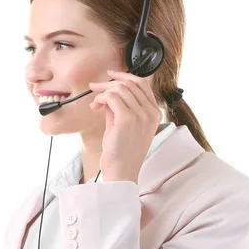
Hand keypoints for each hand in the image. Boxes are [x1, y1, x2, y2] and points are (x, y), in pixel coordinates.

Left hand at [89, 69, 162, 183]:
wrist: (121, 172)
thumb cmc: (122, 152)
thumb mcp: (124, 125)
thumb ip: (120, 107)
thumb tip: (108, 93)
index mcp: (154, 113)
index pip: (142, 84)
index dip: (125, 76)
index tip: (110, 76)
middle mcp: (150, 113)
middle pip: (130, 83)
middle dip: (109, 82)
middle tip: (95, 87)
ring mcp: (141, 115)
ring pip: (120, 88)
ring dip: (103, 91)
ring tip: (95, 102)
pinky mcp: (127, 119)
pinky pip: (111, 97)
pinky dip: (100, 99)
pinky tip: (95, 107)